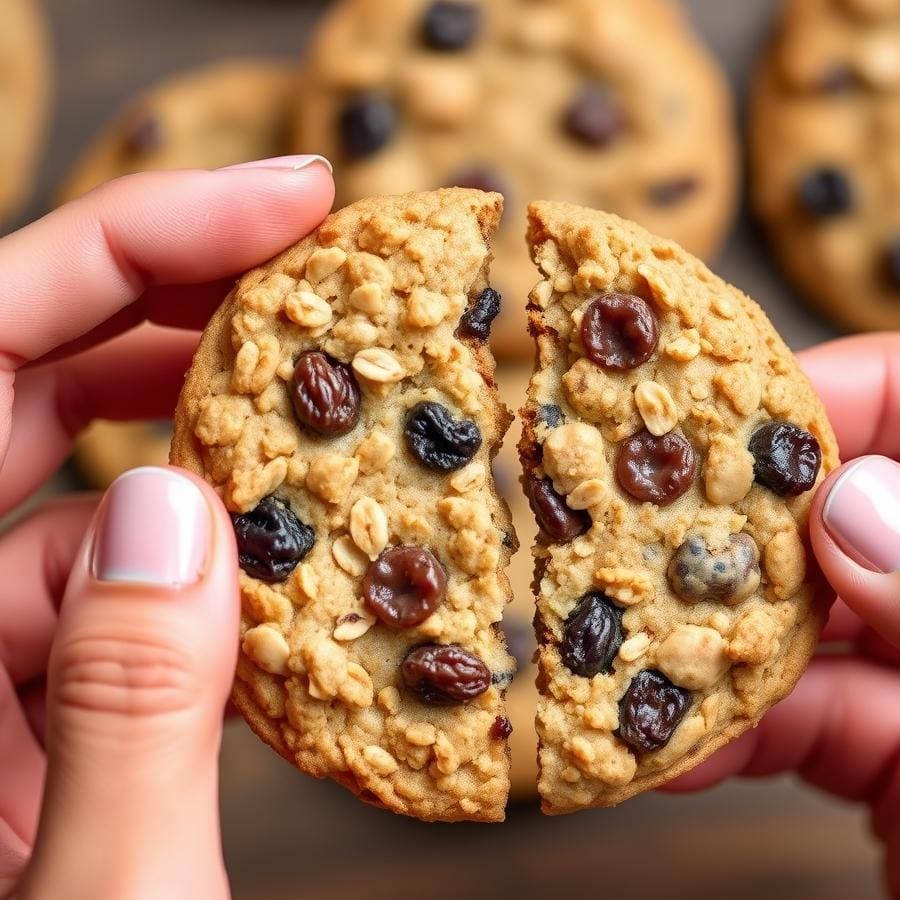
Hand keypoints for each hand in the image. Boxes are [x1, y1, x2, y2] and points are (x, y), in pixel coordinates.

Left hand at [0, 156, 334, 899]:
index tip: (284, 204)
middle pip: (18, 393)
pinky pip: (115, 602)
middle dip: (175, 312)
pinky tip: (287, 588)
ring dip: (209, 457)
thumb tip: (178, 518)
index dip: (128, 247)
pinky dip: (206, 578)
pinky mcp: (29, 729)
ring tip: (327, 430)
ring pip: (83, 505)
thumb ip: (122, 721)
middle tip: (317, 276)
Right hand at [665, 333, 899, 894]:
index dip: (826, 399)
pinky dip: (718, 730)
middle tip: (636, 526)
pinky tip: (661, 742)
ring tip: (622, 643)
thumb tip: (853, 511)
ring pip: (796, 622)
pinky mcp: (884, 754)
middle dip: (732, 525)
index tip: (719, 424)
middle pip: (835, 515)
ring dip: (704, 641)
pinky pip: (788, 718)